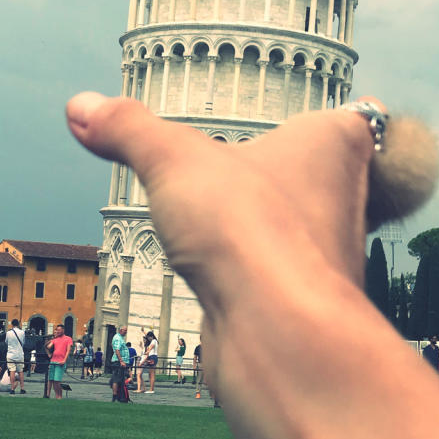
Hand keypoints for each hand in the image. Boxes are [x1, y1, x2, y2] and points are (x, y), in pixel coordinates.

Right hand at [67, 94, 402, 403]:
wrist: (277, 333)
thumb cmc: (249, 228)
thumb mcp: (171, 159)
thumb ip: (128, 130)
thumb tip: (79, 105)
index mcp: (335, 145)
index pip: (359, 122)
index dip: (345, 120)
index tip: (329, 116)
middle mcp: (347, 199)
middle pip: (338, 178)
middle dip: (306, 174)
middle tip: (270, 159)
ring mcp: (329, 257)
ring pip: (309, 232)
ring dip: (276, 226)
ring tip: (238, 215)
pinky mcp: (303, 304)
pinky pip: (281, 277)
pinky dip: (257, 271)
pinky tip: (225, 271)